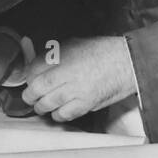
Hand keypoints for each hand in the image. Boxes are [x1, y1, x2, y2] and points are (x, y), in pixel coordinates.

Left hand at [20, 37, 135, 122]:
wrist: (128, 61)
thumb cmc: (105, 51)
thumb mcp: (76, 43)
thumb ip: (56, 53)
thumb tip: (40, 62)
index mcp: (63, 55)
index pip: (34, 68)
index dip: (29, 76)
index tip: (30, 79)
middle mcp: (67, 73)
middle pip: (37, 88)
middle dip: (30, 94)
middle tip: (30, 96)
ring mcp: (76, 90)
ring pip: (47, 104)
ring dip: (41, 106)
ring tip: (43, 105)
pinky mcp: (86, 104)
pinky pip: (64, 114)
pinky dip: (58, 115)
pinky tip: (58, 111)